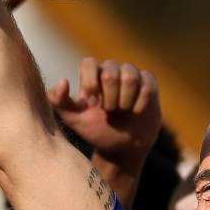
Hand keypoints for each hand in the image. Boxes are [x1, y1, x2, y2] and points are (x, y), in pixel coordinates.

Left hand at [50, 58, 161, 173]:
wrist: (123, 147)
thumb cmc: (96, 131)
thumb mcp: (74, 120)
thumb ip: (60, 102)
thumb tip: (63, 81)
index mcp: (92, 76)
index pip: (89, 63)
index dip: (90, 81)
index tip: (91, 102)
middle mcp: (112, 70)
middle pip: (111, 71)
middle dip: (110, 96)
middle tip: (109, 110)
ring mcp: (132, 75)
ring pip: (130, 76)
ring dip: (125, 100)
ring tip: (123, 111)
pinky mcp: (149, 83)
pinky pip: (148, 85)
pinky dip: (141, 103)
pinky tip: (137, 112)